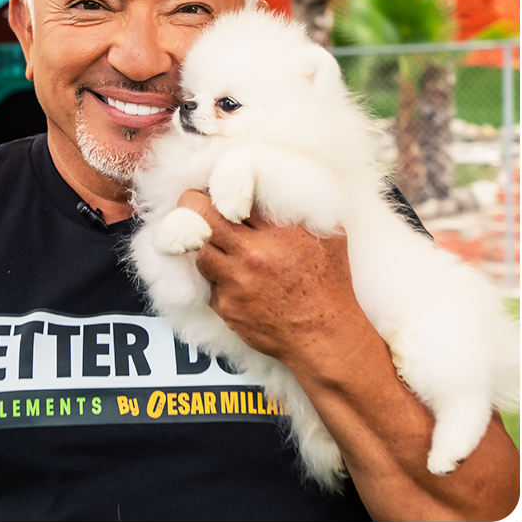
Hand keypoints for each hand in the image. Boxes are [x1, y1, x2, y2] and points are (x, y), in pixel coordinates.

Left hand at [176, 189, 364, 377]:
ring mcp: (236, 282)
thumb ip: (301, 209)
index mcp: (278, 231)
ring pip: (198, 251)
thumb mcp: (328, 235)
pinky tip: (235, 279)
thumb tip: (280, 185)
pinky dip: (217, 278)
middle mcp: (253, 254)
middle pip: (199, 216)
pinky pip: (208, 284)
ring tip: (216, 244)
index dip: (219, 190)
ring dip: (203, 245)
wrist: (324, 336)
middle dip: (191, 206)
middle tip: (191, 205)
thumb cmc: (330, 285)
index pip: (231, 195)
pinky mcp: (226, 306)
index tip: (216, 190)